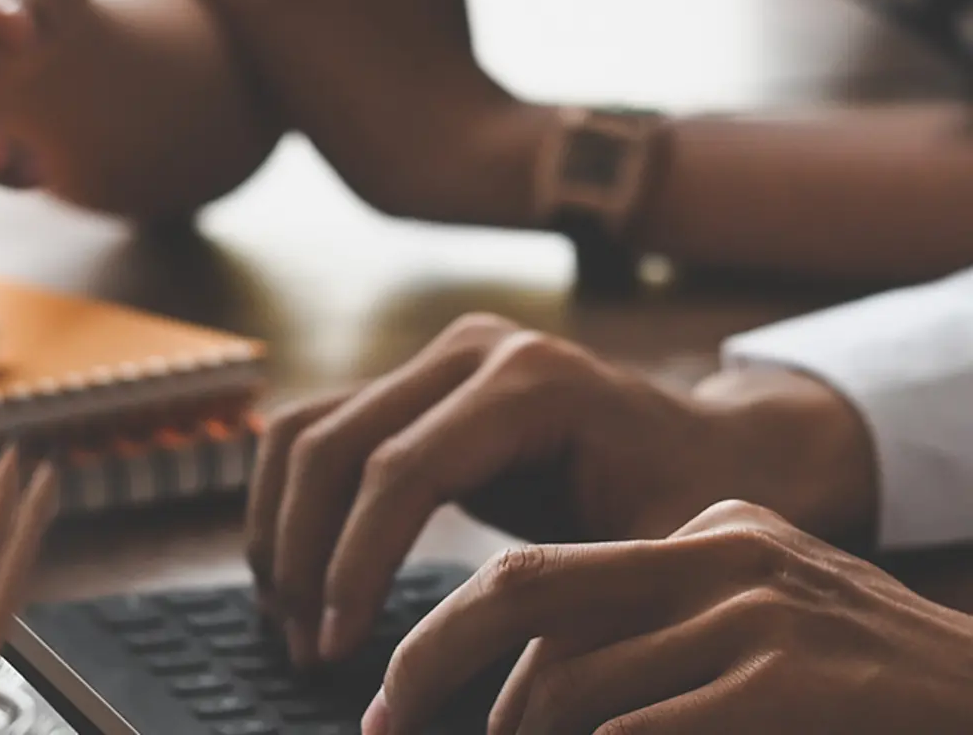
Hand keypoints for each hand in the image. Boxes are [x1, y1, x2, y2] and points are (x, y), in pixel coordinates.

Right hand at [247, 314, 875, 666]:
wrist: (715, 446)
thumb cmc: (695, 510)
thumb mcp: (662, 560)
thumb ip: (588, 609)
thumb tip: (519, 702)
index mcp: (534, 382)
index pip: (401, 471)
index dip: (354, 564)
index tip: (336, 649)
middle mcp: (474, 350)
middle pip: (333, 444)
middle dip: (303, 554)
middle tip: (306, 650)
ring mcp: (438, 357)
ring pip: (304, 431)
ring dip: (280, 529)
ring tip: (291, 623)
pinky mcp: (416, 380)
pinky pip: (317, 431)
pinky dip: (289, 504)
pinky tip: (298, 577)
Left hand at [370, 501, 972, 734]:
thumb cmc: (858, 687)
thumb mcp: (756, 621)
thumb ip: (655, 627)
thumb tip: (526, 692)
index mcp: (707, 530)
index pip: (542, 575)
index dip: (450, 632)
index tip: (397, 690)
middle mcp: (723, 550)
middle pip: (530, 593)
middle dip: (435, 658)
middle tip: (386, 722)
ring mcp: (761, 610)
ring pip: (580, 677)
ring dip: (522, 733)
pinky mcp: (794, 677)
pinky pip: (647, 725)